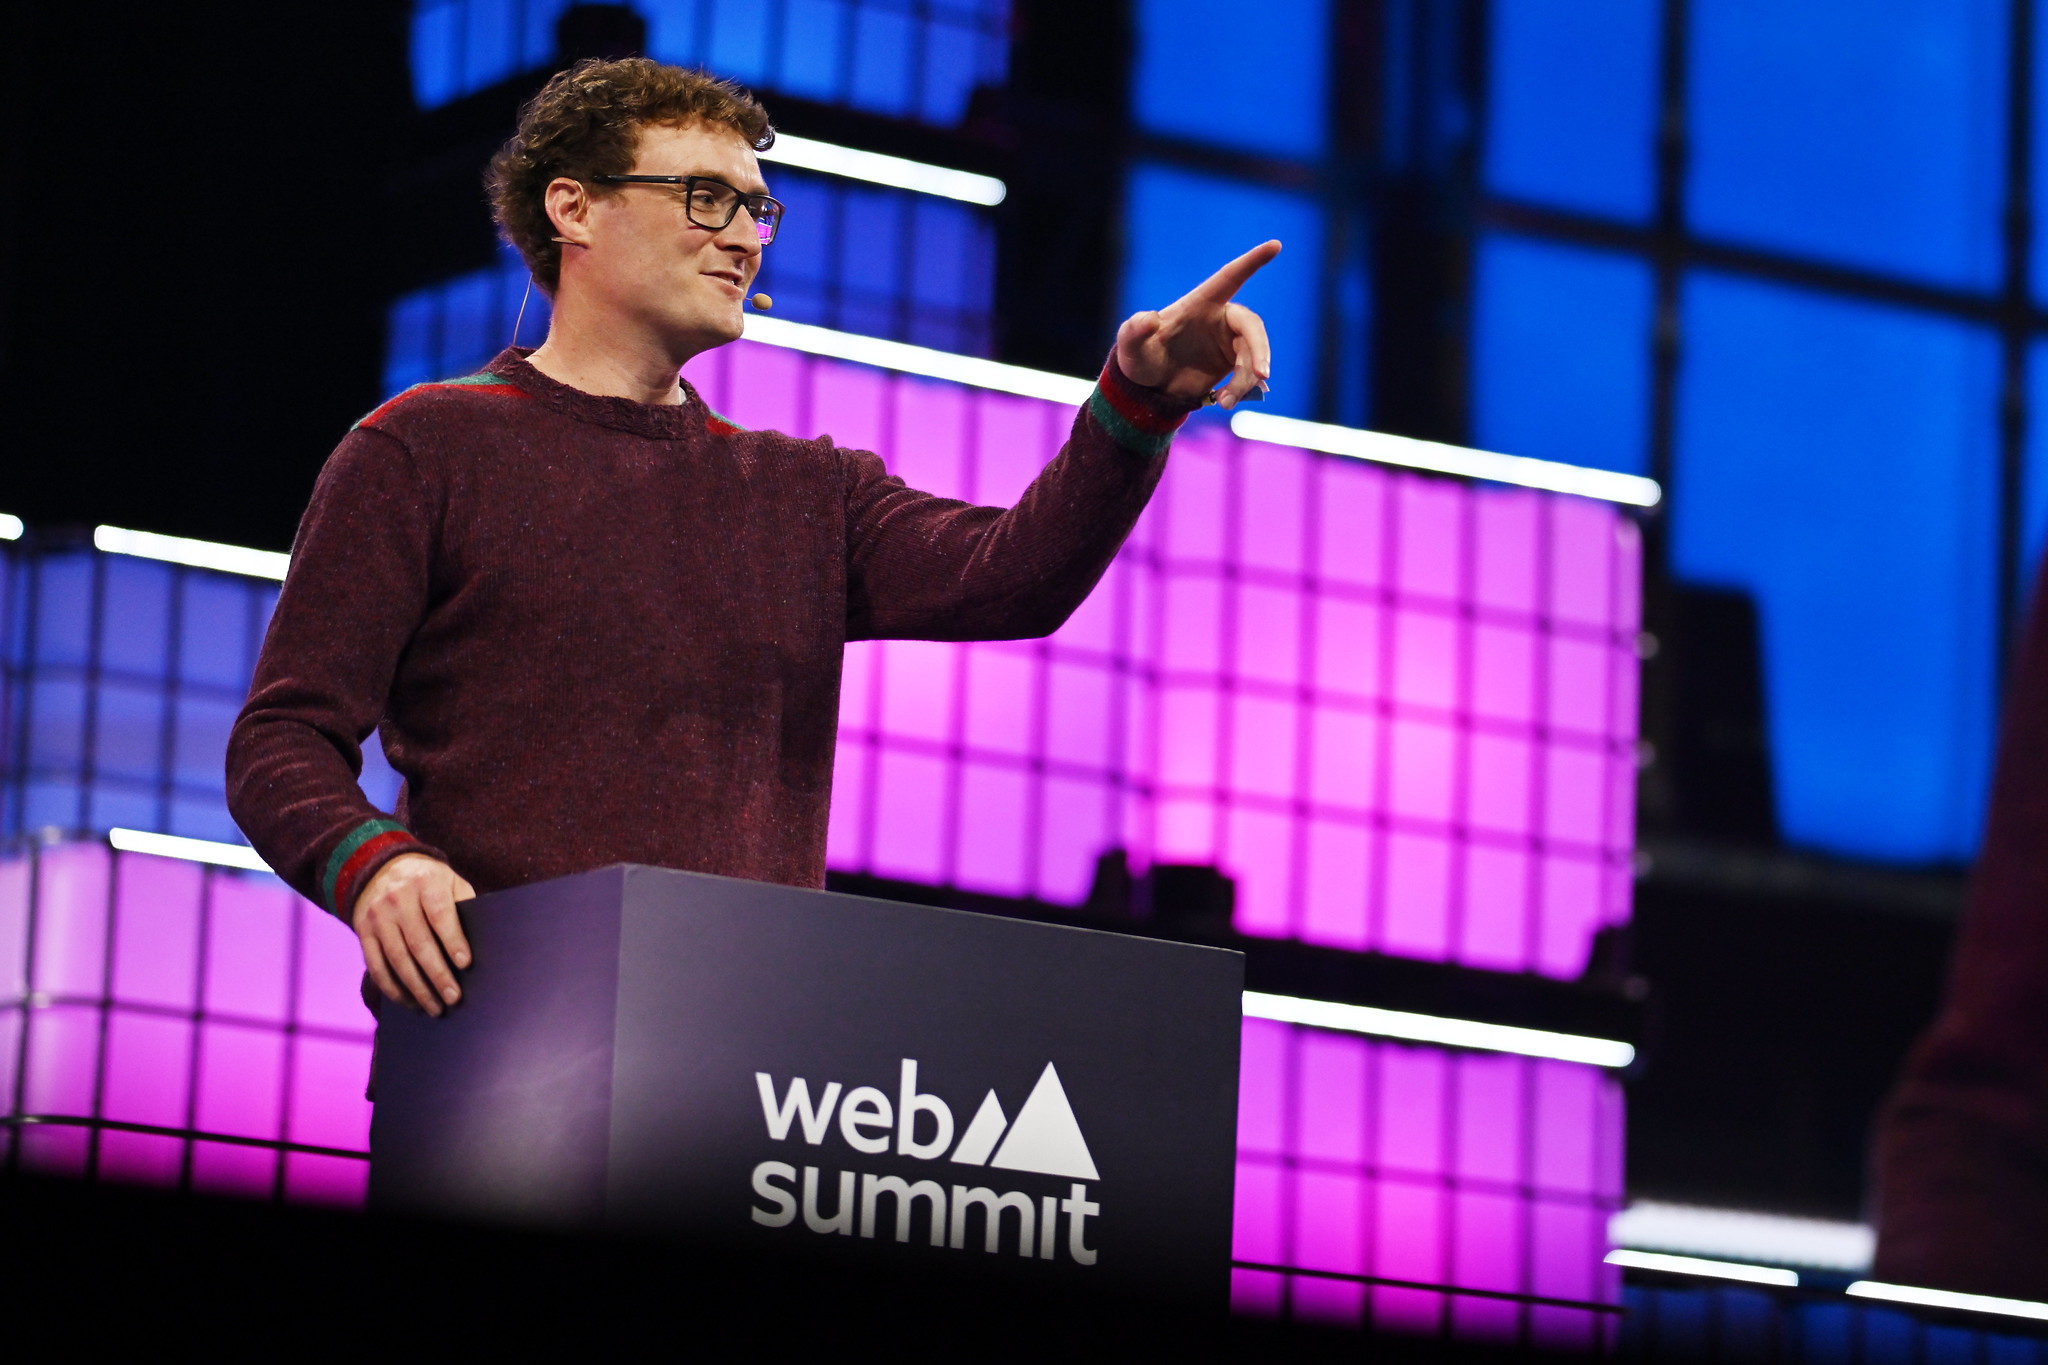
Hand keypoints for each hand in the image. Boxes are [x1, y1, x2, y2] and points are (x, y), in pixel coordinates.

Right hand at [352, 853, 475, 1016]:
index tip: (465, 964)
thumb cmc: (429, 881)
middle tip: (453, 998)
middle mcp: (398, 899)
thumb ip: (464, 903)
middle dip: (437, 974)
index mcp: (426, 882)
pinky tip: (410, 1002)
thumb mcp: (450, 880)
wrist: (381, 868)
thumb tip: (481, 940)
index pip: (439, 914)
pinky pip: (376, 966)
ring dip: (417, 988)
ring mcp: (378, 916)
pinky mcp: (363, 932)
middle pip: (419, 942)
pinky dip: (392, 988)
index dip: (452, 940)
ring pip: (397, 959)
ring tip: (435, 1008)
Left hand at [1114, 240, 1279, 407]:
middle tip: (1261, 375)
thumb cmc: (1138, 357)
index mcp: (1200, 303)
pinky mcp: (1233, 363)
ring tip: (1225, 402)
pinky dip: (1241, 391)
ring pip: (1253, 355)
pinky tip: (1223, 403)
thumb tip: (1147, 320)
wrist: (1147, 388)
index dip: (1252, 262)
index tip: (1276, 245)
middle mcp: (1219, 319)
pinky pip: (1248, 374)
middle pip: (1252, 327)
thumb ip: (1134, 330)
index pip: (1229, 277)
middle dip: (1260, 349)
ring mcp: (1228, 341)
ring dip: (1246, 379)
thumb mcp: (1130, 346)